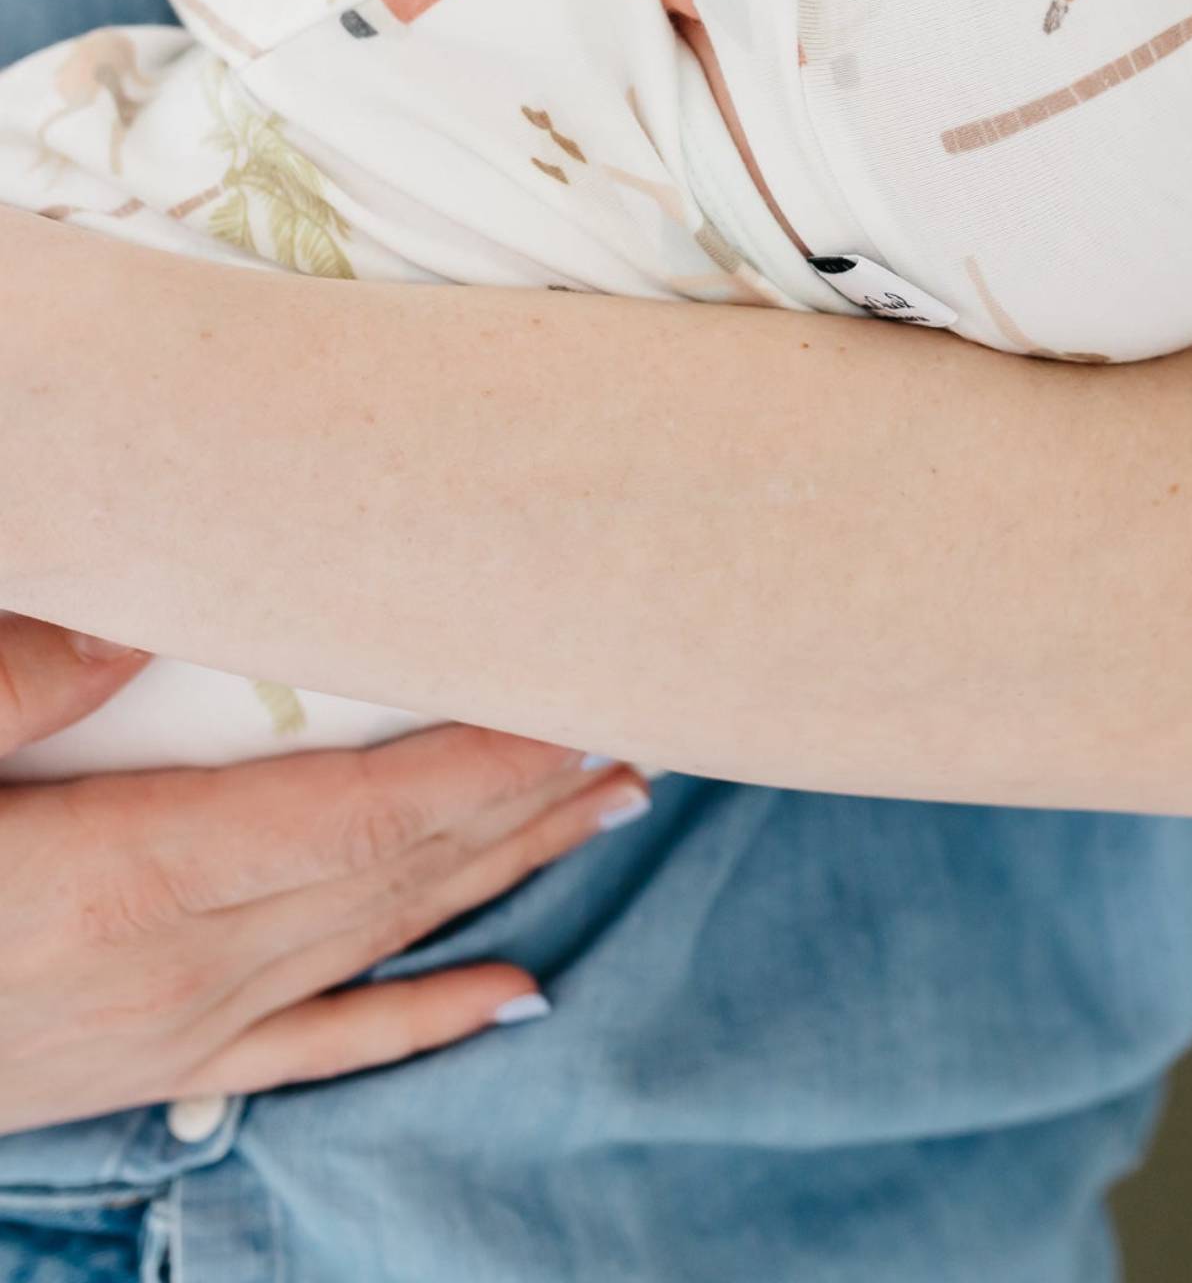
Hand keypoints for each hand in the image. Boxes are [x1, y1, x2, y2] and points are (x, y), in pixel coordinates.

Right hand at [0, 612, 647, 1135]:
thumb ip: (26, 674)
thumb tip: (146, 604)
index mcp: (130, 883)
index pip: (366, 813)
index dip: (487, 758)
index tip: (585, 696)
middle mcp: (181, 969)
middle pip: (400, 869)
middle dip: (529, 796)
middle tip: (645, 727)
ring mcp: (172, 1034)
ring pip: (383, 940)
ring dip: (508, 870)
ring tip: (611, 809)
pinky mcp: (147, 1072)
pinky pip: (316, 1050)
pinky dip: (424, 1021)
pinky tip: (514, 1002)